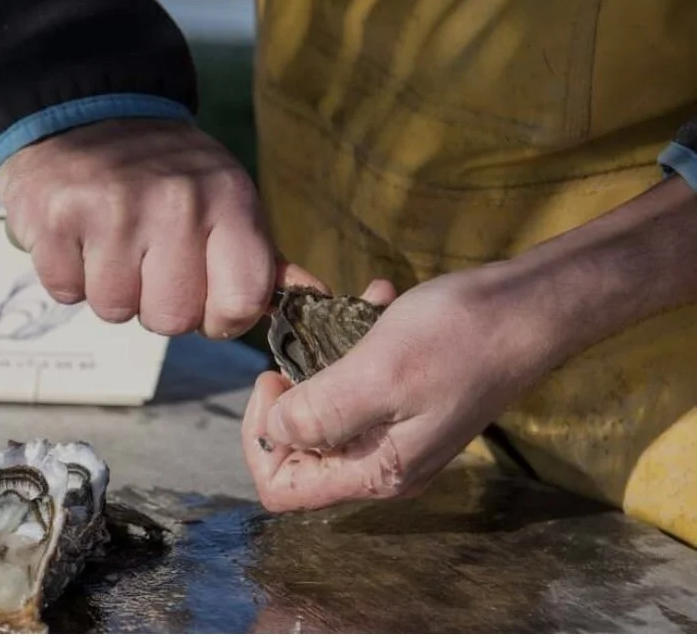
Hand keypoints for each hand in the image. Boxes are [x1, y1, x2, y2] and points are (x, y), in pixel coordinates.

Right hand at [0, 118, 281, 338]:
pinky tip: (79, 238)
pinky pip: (66, 292)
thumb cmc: (164, 174)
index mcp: (228, 199)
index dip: (219, 318)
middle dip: (154, 303)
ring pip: (115, 310)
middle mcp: (176, 202)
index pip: (242, 302)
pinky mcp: (57, 217)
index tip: (202, 298)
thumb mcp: (224, 200)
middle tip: (146, 261)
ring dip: (108, 289)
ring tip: (110, 244)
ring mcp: (113, 209)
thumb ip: (263, 259)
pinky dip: (68, 275)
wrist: (85, 112)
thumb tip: (316, 298)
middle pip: (171, 319)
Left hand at [241, 263, 561, 511]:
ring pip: (324, 413)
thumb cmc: (459, 338)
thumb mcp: (377, 374)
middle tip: (297, 349)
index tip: (273, 379)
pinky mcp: (408, 401)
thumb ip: (318, 412)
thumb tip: (274, 429)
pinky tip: (373, 302)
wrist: (531, 307)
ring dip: (320, 362)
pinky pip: (358, 384)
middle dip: (287, 396)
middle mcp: (383, 464)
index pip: (280, 489)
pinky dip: (352, 344)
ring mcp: (397, 434)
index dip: (260, 437)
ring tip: (339, 316)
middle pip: (298, 454)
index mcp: (375, 472)